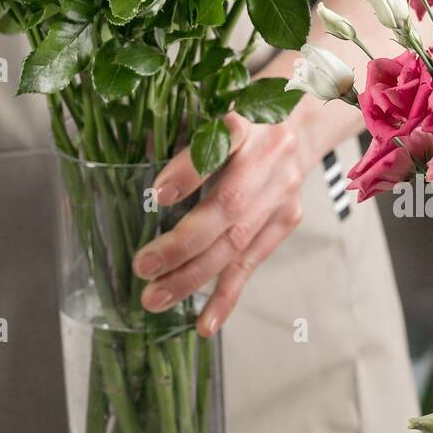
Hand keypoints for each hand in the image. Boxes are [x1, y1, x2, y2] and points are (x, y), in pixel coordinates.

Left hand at [132, 111, 306, 337]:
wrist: (298, 126)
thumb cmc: (237, 119)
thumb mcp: (211, 109)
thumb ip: (177, 131)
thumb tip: (134, 157)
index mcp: (247, 121)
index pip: (219, 146)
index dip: (189, 172)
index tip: (157, 194)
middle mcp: (269, 157)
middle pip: (228, 206)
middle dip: (183, 242)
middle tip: (144, 266)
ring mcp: (280, 193)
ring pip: (236, 242)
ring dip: (194, 276)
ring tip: (156, 298)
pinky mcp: (284, 221)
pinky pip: (252, 263)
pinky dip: (226, 296)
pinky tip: (205, 324)